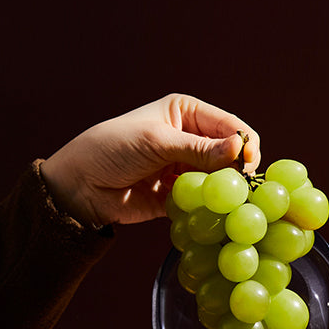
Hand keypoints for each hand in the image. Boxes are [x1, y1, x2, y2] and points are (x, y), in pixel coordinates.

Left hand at [40, 93, 260, 226]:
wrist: (79, 185)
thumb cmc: (112, 149)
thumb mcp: (157, 142)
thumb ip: (199, 149)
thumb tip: (240, 149)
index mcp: (187, 114)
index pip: (229, 125)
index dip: (244, 143)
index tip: (249, 164)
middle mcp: (190, 140)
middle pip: (229, 155)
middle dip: (236, 171)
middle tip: (240, 188)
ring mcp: (185, 169)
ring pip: (219, 181)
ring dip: (224, 192)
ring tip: (226, 203)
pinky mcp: (178, 197)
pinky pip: (203, 203)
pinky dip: (208, 208)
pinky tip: (209, 214)